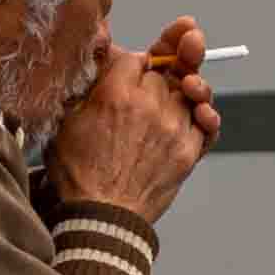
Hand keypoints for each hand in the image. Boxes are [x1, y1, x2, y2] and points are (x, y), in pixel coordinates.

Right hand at [48, 14, 218, 223]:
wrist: (102, 217)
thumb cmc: (79, 174)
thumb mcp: (66, 122)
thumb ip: (87, 86)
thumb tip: (102, 57)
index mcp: (115, 93)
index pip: (134, 57)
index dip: (133, 62)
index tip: (132, 68)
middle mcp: (149, 105)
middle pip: (165, 72)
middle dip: (162, 71)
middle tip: (160, 72)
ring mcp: (173, 127)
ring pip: (190, 91)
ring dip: (188, 87)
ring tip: (186, 85)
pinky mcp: (188, 150)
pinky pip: (208, 123)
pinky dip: (206, 114)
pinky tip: (200, 110)